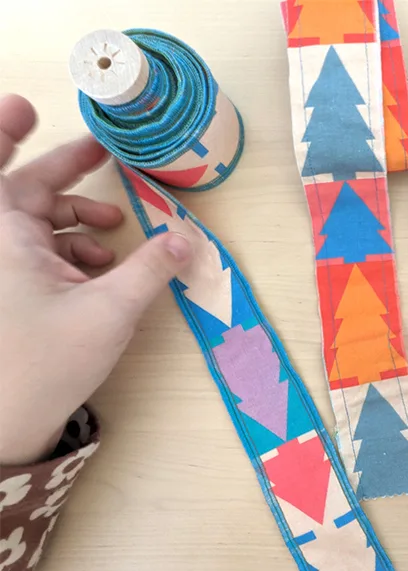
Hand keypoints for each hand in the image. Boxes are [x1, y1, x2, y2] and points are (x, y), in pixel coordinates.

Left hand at [0, 95, 193, 465]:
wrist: (6, 426)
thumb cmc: (45, 361)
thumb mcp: (109, 310)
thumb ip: (152, 269)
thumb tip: (189, 237)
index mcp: (3, 233)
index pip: (1, 166)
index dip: (8, 130)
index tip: (31, 108)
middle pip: (28, 190)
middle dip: (67, 175)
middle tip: (102, 157)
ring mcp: (2, 268)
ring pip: (37, 224)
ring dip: (77, 220)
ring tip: (116, 235)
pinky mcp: (9, 292)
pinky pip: (37, 253)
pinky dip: (70, 251)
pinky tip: (101, 271)